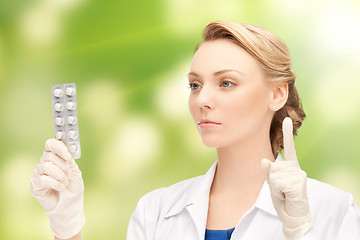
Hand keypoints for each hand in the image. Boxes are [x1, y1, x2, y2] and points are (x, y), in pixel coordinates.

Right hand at [30, 139, 84, 238]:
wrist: (70, 206)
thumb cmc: (73, 188)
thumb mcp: (75, 171)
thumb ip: (69, 159)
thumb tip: (68, 147)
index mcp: (55, 156)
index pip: (51, 143)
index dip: (59, 147)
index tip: (69, 155)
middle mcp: (45, 162)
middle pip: (50, 155)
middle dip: (63, 166)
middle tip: (68, 175)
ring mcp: (39, 173)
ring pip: (46, 166)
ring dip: (60, 175)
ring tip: (65, 183)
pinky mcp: (35, 185)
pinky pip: (42, 179)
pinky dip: (55, 183)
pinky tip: (60, 188)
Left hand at [261, 117, 312, 239]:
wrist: (293, 213)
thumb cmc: (283, 197)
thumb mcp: (272, 183)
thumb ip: (268, 171)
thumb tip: (264, 159)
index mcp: (290, 165)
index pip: (289, 147)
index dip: (287, 132)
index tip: (286, 118)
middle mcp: (295, 167)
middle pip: (272, 167)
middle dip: (272, 181)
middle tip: (281, 190)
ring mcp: (298, 174)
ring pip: (274, 175)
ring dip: (275, 187)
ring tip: (284, 193)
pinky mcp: (299, 182)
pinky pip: (279, 183)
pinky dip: (279, 191)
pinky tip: (288, 195)